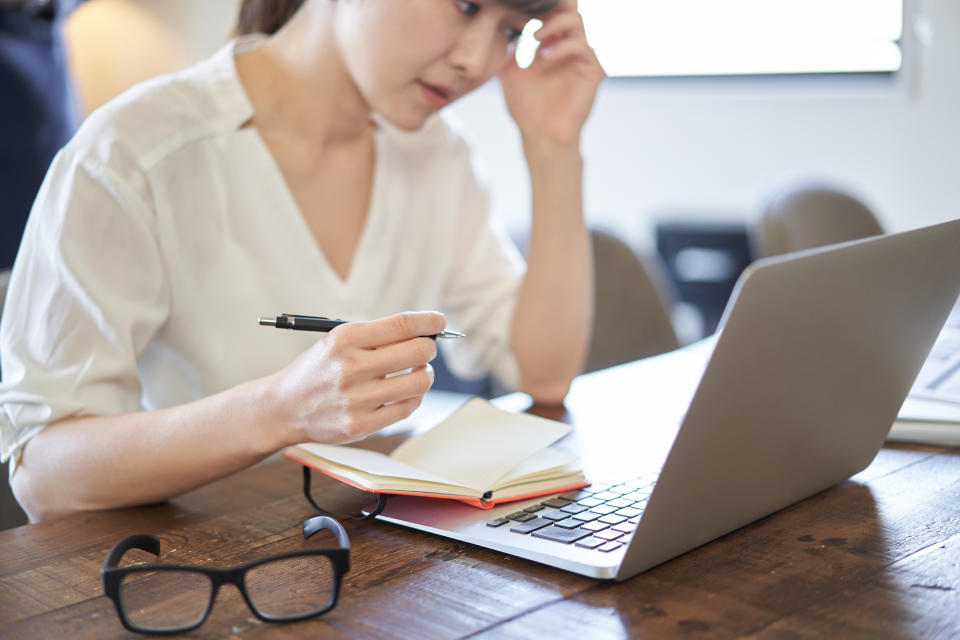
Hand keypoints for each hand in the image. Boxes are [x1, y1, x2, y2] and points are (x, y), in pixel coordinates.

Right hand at [270, 311, 445, 444]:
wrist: (284, 407)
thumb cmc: (320, 370)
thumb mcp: (338, 341)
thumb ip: (378, 335)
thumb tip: (425, 331)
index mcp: (344, 338)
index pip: (402, 324)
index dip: (429, 321)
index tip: (439, 322)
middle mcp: (350, 367)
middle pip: (417, 351)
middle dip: (429, 348)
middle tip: (426, 349)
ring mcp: (356, 399)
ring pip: (419, 382)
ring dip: (425, 374)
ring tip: (416, 372)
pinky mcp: (360, 425)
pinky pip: (407, 408)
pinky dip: (414, 397)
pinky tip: (405, 392)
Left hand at [499, 0, 604, 150]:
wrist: (540, 135)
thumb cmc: (526, 105)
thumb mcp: (508, 70)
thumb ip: (505, 46)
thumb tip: (493, 25)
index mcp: (552, 39)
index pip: (551, 9)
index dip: (537, 6)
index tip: (517, 8)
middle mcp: (569, 43)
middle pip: (567, 7)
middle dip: (548, 8)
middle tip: (528, 21)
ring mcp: (582, 55)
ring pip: (575, 21)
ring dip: (552, 25)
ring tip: (534, 38)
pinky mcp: (593, 70)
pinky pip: (582, 47)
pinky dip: (561, 48)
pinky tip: (544, 57)